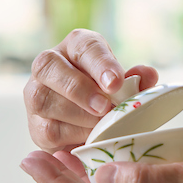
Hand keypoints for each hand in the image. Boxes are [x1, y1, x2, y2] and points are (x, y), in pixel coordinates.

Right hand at [24, 29, 159, 152]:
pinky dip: (73, 134)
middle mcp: (48, 65)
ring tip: (102, 124)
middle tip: (105, 107)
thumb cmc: (109, 96)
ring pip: (45, 100)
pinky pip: (48, 129)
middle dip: (79, 88)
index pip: (84, 46)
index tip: (116, 83)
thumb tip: (147, 75)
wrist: (88, 127)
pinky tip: (91, 136)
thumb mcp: (126, 85)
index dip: (100, 63)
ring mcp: (35, 94)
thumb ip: (137, 79)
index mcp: (75, 47)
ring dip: (78, 115)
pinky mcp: (35, 124)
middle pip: (49, 67)